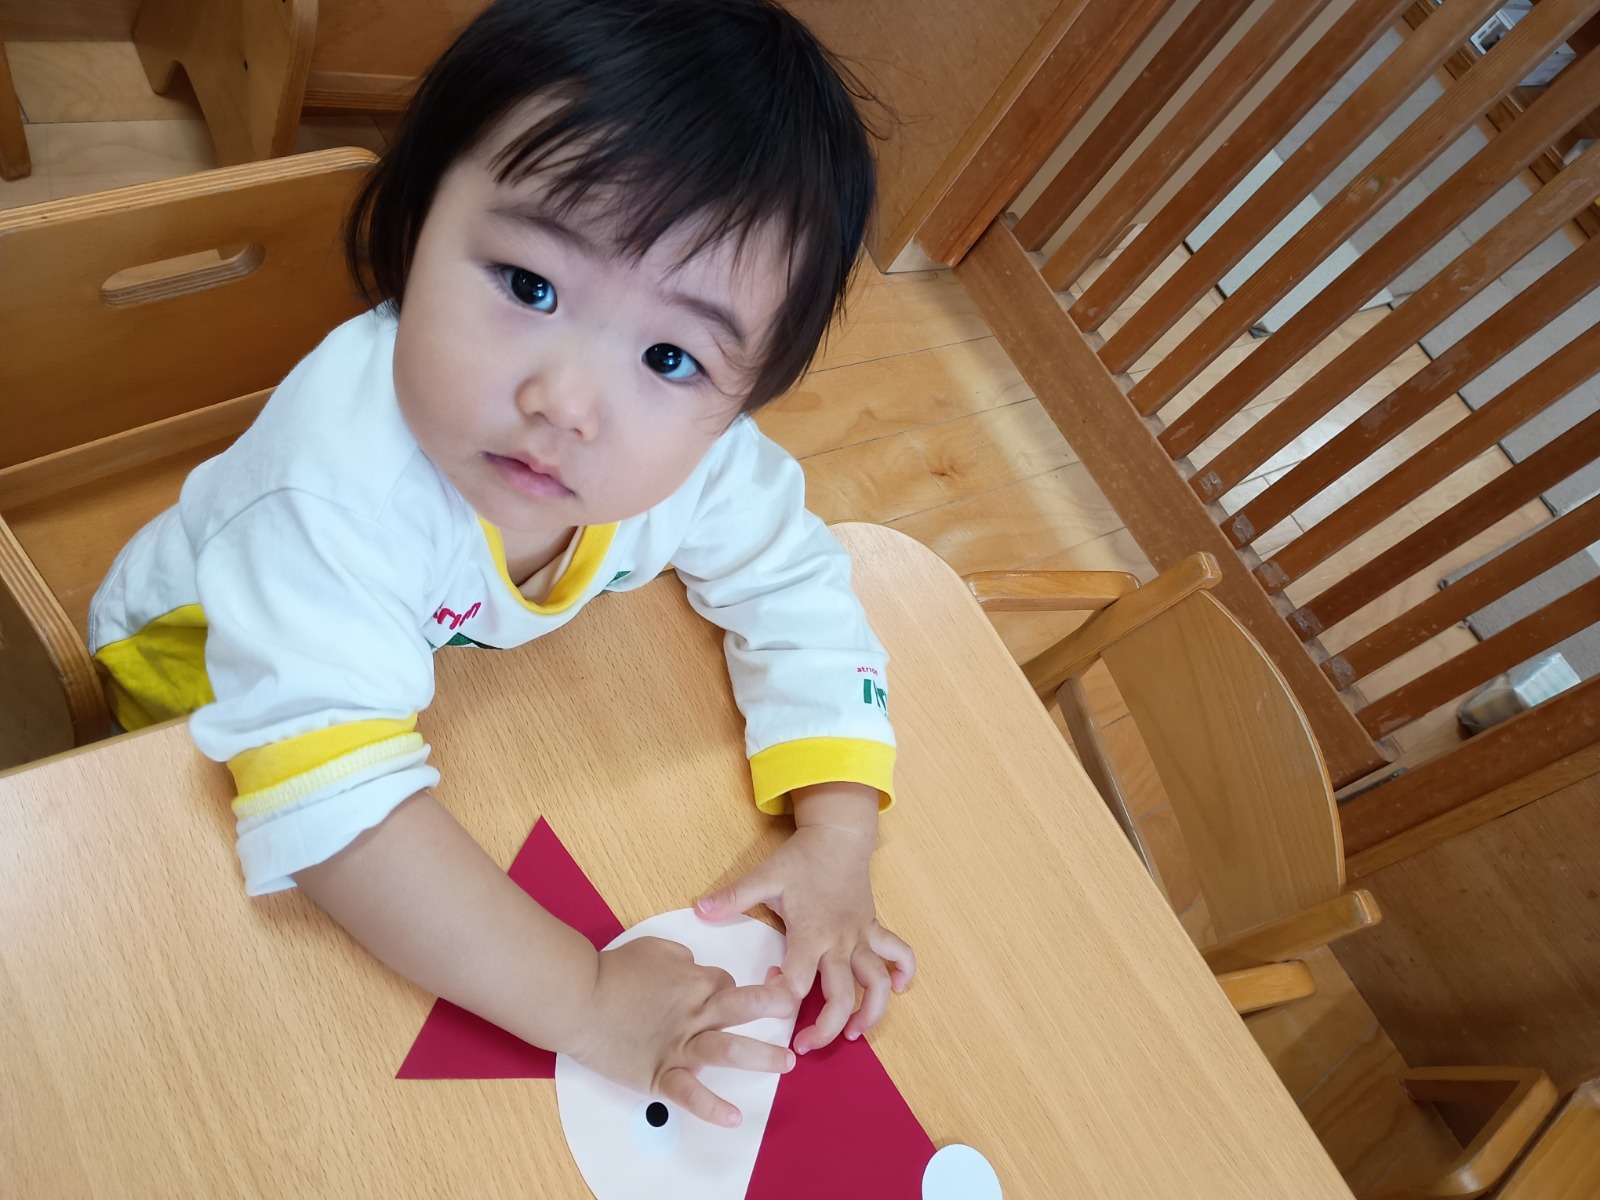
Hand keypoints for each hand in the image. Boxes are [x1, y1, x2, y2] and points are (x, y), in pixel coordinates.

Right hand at [567, 935, 797, 1127]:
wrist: (578, 999)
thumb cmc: (612, 972)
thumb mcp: (654, 948)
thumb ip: (681, 958)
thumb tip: (694, 967)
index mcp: (694, 980)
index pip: (728, 984)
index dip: (732, 989)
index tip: (741, 997)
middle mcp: (694, 1012)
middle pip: (744, 1006)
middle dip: (776, 1008)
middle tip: (795, 1014)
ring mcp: (679, 1044)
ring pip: (727, 1049)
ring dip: (761, 1056)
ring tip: (785, 1063)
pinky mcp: (660, 1073)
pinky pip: (689, 1092)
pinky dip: (712, 1107)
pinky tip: (732, 1118)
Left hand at [696, 782, 914, 1054]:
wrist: (838, 835)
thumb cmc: (801, 858)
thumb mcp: (764, 875)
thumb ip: (733, 896)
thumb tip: (699, 910)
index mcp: (811, 931)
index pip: (798, 980)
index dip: (781, 997)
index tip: (768, 992)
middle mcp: (840, 940)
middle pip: (842, 995)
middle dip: (827, 1028)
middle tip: (805, 1046)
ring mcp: (861, 936)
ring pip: (877, 982)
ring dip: (870, 1012)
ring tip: (853, 1034)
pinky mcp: (874, 928)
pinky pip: (898, 953)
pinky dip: (903, 972)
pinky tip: (898, 989)